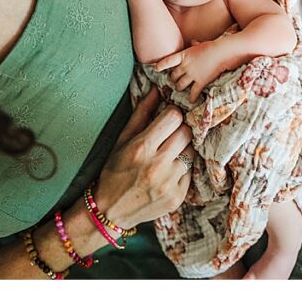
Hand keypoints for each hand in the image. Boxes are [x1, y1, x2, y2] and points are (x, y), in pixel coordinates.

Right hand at [95, 89, 193, 229]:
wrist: (109, 211)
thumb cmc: (114, 172)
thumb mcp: (122, 141)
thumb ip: (141, 114)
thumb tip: (157, 90)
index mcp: (141, 148)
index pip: (174, 117)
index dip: (172, 115)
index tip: (167, 118)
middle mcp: (157, 165)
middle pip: (186, 132)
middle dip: (179, 131)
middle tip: (169, 136)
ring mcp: (170, 183)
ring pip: (191, 152)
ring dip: (182, 151)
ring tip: (167, 157)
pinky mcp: (178, 197)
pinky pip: (191, 173)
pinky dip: (182, 170)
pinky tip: (167, 174)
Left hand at [155, 40, 228, 101]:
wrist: (222, 52)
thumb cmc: (212, 46)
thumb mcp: (201, 44)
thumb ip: (195, 45)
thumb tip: (193, 42)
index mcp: (184, 56)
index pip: (167, 61)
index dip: (160, 66)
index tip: (156, 68)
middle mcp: (185, 66)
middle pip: (174, 75)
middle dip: (173, 79)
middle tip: (174, 80)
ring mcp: (192, 75)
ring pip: (180, 85)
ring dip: (179, 88)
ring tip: (179, 89)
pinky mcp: (201, 81)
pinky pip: (194, 92)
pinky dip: (192, 98)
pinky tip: (191, 101)